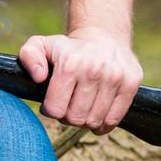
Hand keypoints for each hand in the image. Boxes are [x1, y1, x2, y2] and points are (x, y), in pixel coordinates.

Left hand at [18, 26, 143, 135]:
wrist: (103, 37)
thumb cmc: (67, 48)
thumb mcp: (40, 45)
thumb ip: (29, 56)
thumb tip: (39, 77)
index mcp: (70, 64)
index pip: (55, 110)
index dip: (50, 110)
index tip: (53, 101)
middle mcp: (94, 70)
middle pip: (75, 118)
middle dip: (68, 116)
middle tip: (68, 104)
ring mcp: (115, 77)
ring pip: (94, 121)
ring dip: (85, 120)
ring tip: (82, 106)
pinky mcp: (131, 83)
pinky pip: (114, 120)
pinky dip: (103, 124)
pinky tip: (97, 112)